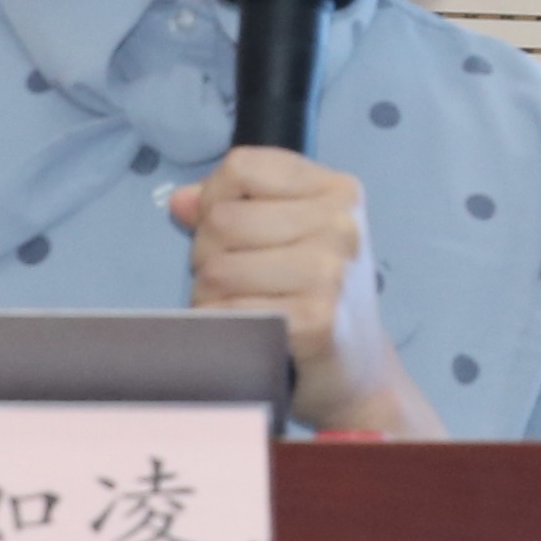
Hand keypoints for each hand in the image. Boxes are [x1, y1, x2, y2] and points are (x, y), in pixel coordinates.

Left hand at [165, 147, 446, 438]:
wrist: (360, 373)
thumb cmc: (322, 301)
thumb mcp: (294, 236)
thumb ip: (236, 208)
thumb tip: (180, 201)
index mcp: (339, 192)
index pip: (241, 167)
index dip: (215, 197)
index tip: (230, 229)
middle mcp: (340, 227)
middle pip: (221, 220)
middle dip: (209, 255)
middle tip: (237, 280)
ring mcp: (330, 273)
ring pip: (215, 270)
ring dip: (211, 296)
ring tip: (243, 306)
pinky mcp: (314, 320)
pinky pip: (227, 312)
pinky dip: (222, 325)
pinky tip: (248, 329)